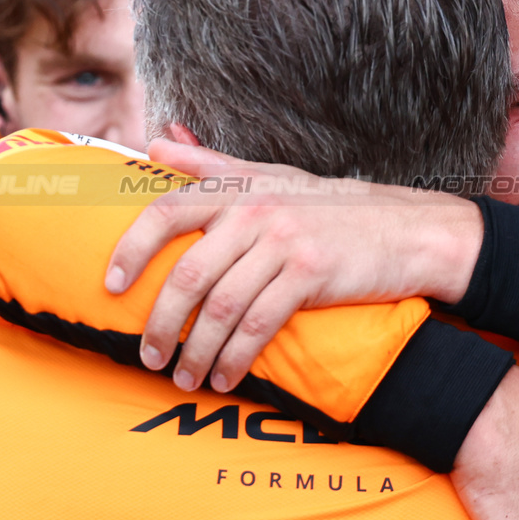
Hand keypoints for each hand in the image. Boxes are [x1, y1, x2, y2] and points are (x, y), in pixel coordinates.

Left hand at [106, 138, 482, 391]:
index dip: (132, 249)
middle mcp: (256, 211)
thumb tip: (160, 141)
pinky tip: (226, 377)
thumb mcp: (272, 176)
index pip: (166, 211)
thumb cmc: (334, 208)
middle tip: (149, 356)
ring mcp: (283, 242)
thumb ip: (212, 164)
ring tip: (186, 378)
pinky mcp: (310, 275)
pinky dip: (236, 359)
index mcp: (239, 189)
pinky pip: (257, 326)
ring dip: (197, 352)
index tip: (111, 286)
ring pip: (220, 308)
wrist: (407, 230)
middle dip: (161, 323)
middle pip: (187, 274)